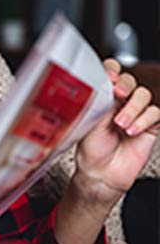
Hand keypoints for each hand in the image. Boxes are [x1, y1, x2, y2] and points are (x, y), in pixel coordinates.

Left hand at [73, 58, 159, 204]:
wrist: (101, 173)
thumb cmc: (90, 149)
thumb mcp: (89, 120)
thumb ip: (100, 101)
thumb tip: (107, 84)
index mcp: (101, 96)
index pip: (110, 73)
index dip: (112, 70)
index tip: (109, 77)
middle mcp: (119, 102)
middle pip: (129, 80)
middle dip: (125, 84)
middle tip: (119, 94)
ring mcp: (135, 113)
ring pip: (144, 95)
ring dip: (133, 107)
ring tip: (121, 124)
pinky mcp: (150, 126)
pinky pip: (155, 113)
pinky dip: (144, 119)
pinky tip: (132, 131)